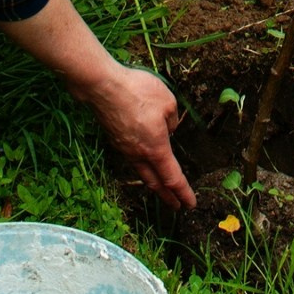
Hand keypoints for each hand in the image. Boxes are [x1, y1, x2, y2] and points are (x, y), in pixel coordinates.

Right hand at [85, 60, 194, 208]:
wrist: (102, 86)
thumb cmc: (138, 92)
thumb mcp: (168, 102)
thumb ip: (172, 120)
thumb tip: (168, 129)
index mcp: (156, 148)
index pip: (172, 178)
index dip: (183, 193)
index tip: (191, 204)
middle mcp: (139, 154)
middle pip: (155, 183)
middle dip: (167, 196)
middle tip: (176, 206)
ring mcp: (124, 148)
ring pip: (142, 172)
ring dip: (154, 183)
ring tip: (162, 187)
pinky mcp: (115, 139)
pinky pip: (133, 159)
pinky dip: (143, 167)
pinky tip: (145, 159)